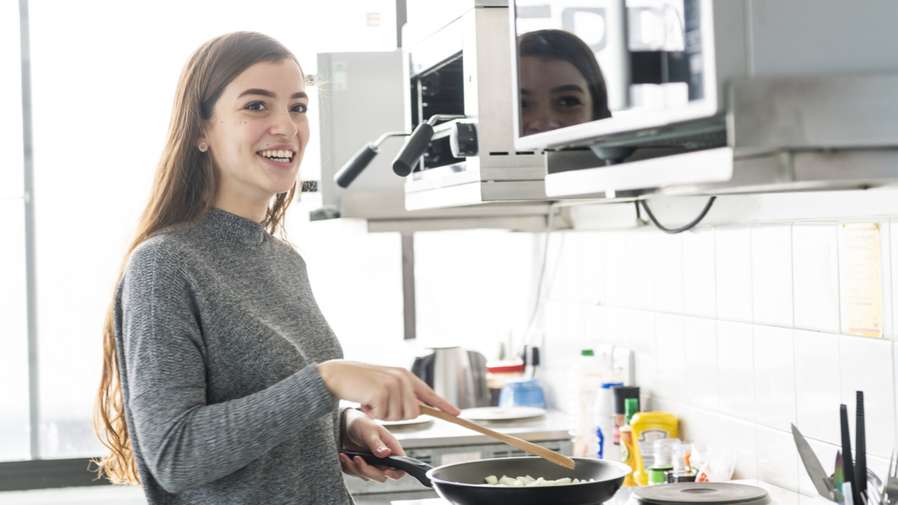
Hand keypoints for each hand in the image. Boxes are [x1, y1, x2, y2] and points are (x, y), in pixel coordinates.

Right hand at [317, 360, 459, 419]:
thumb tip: (417, 410)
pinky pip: (384, 416)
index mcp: (405, 375)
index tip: (458, 413)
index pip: (429, 393)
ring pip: (399, 416)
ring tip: (372, 400)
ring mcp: (393, 384)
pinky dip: (373, 413)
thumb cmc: (360, 381)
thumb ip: (402, 394)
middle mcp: (403, 378)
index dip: (444, 405)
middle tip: (380, 404)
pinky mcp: (382, 391)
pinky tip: (365, 401)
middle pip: (413, 413)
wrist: (338, 374)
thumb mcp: (385, 384)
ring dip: (383, 414)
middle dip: (396, 415)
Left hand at [339, 410, 405, 481]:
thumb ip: (376, 444)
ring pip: (367, 476)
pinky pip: (356, 474)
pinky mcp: (361, 466)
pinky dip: (348, 467)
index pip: (401, 467)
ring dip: (355, 468)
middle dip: (367, 470)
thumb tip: (386, 453)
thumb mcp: (369, 431)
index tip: (385, 471)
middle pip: (382, 476)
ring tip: (345, 455)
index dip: (396, 473)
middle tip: (357, 458)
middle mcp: (384, 458)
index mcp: (391, 448)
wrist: (346, 424)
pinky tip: (343, 455)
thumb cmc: (362, 424)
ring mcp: (372, 464)